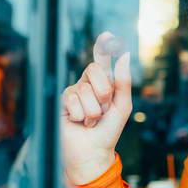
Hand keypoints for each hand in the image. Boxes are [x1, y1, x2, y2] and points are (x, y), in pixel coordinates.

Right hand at [61, 32, 132, 184]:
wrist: (93, 152)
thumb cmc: (108, 131)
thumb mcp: (122, 106)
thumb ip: (124, 82)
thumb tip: (125, 56)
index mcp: (103, 84)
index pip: (102, 61)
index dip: (103, 47)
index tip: (108, 35)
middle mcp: (87, 85)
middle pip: (95, 71)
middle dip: (104, 92)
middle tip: (104, 109)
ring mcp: (74, 93)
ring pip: (86, 90)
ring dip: (94, 110)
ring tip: (92, 121)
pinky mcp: (63, 103)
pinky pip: (74, 101)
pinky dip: (82, 116)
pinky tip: (79, 123)